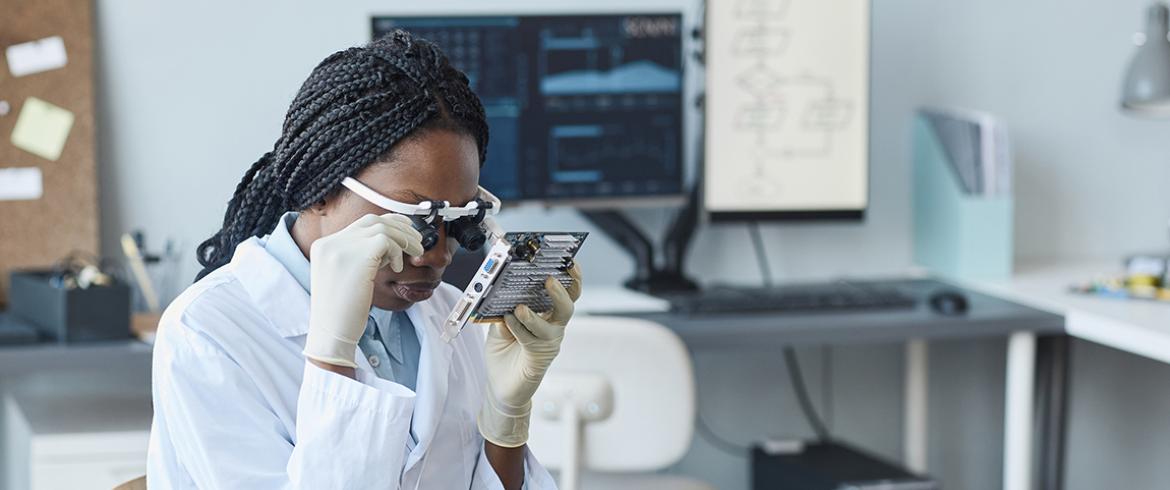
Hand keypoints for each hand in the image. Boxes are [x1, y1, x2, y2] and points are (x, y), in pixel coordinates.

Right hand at [303, 213, 423, 367]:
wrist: (332, 333)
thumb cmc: (342, 312)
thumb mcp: (343, 277)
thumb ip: (356, 257)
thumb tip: (385, 243)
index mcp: (324, 246)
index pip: (360, 224)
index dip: (387, 224)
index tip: (405, 231)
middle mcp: (330, 243)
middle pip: (372, 221)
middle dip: (399, 227)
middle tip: (417, 241)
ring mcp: (341, 248)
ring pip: (382, 229)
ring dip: (404, 240)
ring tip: (415, 255)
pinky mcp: (357, 257)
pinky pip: (386, 242)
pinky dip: (398, 252)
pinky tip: (398, 269)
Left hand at [479, 263, 581, 446]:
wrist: (500, 387)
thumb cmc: (504, 354)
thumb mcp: (500, 326)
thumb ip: (504, 309)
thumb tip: (504, 294)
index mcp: (547, 315)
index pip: (565, 292)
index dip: (570, 277)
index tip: (567, 261)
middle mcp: (553, 327)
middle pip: (569, 304)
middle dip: (563, 290)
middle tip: (550, 279)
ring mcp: (548, 342)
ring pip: (554, 323)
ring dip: (537, 313)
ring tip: (521, 306)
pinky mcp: (539, 357)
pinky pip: (532, 339)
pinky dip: (520, 328)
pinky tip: (509, 319)